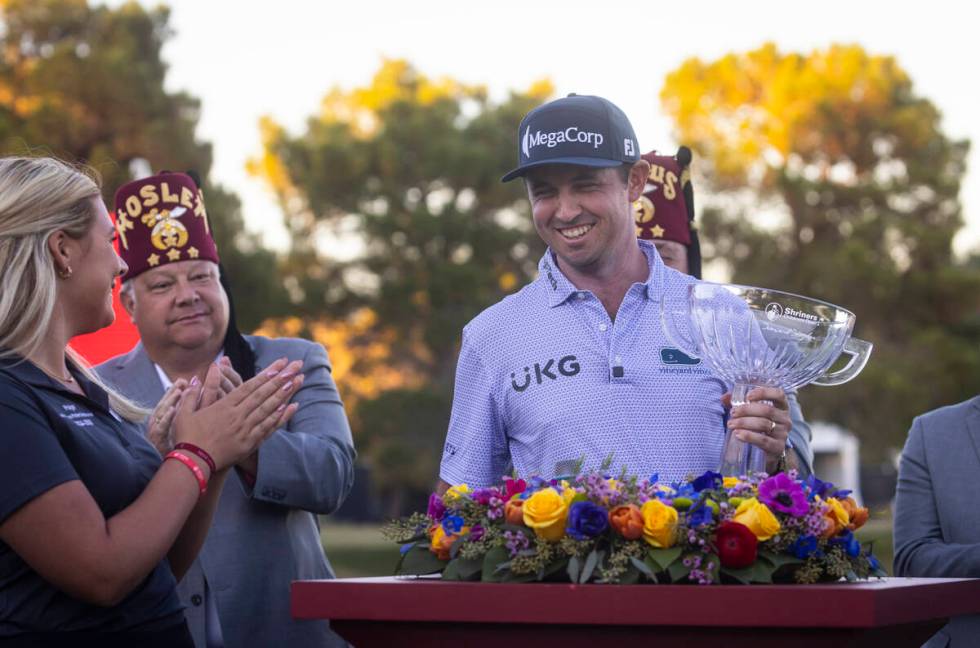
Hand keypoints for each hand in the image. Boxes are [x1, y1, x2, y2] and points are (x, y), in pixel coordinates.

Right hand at [147, 379, 187, 454]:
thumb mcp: (180, 429)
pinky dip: (166, 419)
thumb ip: (184, 414)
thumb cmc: (177, 450)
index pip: (169, 402)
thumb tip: (193, 395)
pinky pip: (161, 429)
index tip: (185, 381)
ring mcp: (156, 433)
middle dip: (173, 392)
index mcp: (163, 420)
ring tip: (178, 392)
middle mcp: (158, 425)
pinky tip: (172, 411)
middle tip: (183, 382)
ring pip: (161, 414)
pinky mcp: (157, 442)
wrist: (174, 471)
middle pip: (164, 405)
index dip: (175, 391)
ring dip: (170, 402)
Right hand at [172, 358, 302, 470]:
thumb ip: (191, 394)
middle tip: (296, 366)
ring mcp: (245, 429)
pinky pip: (268, 427)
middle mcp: (238, 415)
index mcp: (224, 405)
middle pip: (263, 393)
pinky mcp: (249, 443)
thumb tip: (194, 377)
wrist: (192, 463)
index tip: (279, 364)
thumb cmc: (187, 437)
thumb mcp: (184, 412)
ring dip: (284, 394)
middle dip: (281, 378)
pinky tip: (291, 407)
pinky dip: (280, 417)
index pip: (250, 386)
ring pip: (268, 408)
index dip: (266, 374)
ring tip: (297, 381)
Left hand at [722, 387, 790, 471]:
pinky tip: (738, 434)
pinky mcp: (778, 447)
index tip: (748, 396)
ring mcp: (783, 434)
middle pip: (767, 410)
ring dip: (744, 423)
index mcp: (781, 407)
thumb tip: (724, 398)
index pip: (779, 394)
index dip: (764, 393)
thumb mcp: (752, 413)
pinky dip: (749, 436)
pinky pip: (763, 440)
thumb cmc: (758, 426)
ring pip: (764, 424)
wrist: (767, 451)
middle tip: (732, 413)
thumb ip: (738, 402)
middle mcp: (785, 419)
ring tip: (731, 424)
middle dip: (747, 410)